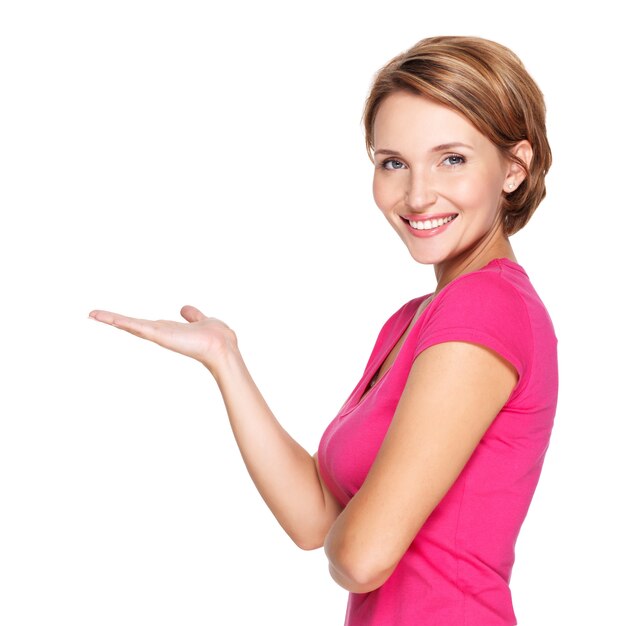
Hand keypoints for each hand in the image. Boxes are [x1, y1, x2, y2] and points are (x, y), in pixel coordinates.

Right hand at [88, 305, 237, 371]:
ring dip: (111, 319)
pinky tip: (107, 317)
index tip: (113, 317)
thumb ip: (193, 316)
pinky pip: (136, 326)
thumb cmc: (216, 337)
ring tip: (93, 313)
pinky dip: (121, 321)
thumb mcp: (202, 320)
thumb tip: (184, 309)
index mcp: (169, 330)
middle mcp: (161, 333)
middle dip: (112, 320)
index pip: (144, 324)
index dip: (128, 320)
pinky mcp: (158, 334)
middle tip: (92, 314)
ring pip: (130, 325)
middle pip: (132, 325)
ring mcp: (158, 334)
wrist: (222, 347)